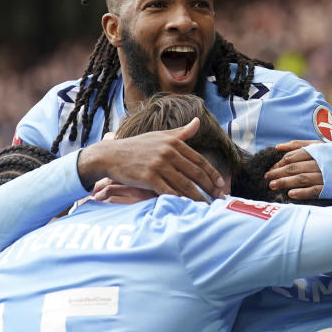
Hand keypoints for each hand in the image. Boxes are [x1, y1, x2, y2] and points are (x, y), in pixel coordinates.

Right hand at [77, 118, 224, 200]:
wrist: (110, 155)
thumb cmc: (136, 147)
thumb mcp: (159, 136)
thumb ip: (180, 132)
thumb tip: (198, 122)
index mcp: (173, 142)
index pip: (199, 160)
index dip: (212, 174)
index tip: (221, 185)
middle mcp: (168, 152)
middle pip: (196, 174)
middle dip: (210, 188)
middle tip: (220, 199)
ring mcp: (159, 165)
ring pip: (185, 185)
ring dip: (199, 198)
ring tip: (208, 208)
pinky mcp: (149, 177)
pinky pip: (169, 192)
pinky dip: (181, 201)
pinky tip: (188, 208)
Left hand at [264, 140, 323, 199]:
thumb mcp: (317, 145)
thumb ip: (298, 144)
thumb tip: (278, 147)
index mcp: (315, 150)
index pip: (292, 157)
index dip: (279, 163)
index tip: (270, 169)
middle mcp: (319, 162)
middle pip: (294, 167)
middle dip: (278, 172)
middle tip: (267, 177)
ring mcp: (324, 176)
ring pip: (301, 179)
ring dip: (285, 182)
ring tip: (272, 185)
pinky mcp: (328, 188)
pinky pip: (313, 191)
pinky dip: (302, 193)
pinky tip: (290, 194)